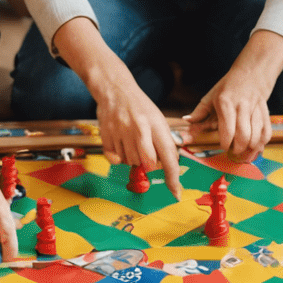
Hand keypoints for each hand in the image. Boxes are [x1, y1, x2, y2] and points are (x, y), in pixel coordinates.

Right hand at [94, 73, 182, 197]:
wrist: (115, 90)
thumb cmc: (140, 106)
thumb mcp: (158, 119)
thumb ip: (163, 141)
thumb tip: (168, 166)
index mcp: (156, 124)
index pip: (168, 156)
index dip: (172, 177)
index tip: (176, 193)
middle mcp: (139, 129)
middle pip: (147, 164)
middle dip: (149, 166)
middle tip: (147, 153)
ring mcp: (121, 132)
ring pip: (130, 163)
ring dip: (134, 159)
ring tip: (132, 141)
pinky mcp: (106, 135)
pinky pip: (115, 160)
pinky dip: (119, 157)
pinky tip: (121, 143)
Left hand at [185, 35, 282, 162]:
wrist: (251, 72)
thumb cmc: (228, 87)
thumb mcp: (211, 96)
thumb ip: (199, 111)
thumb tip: (186, 121)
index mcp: (225, 103)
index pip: (227, 130)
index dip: (225, 143)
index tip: (223, 146)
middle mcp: (241, 106)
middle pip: (244, 135)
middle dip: (239, 149)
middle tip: (234, 152)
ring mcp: (255, 109)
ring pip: (257, 135)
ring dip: (251, 148)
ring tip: (244, 152)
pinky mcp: (265, 111)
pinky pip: (267, 132)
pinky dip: (262, 142)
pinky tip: (256, 147)